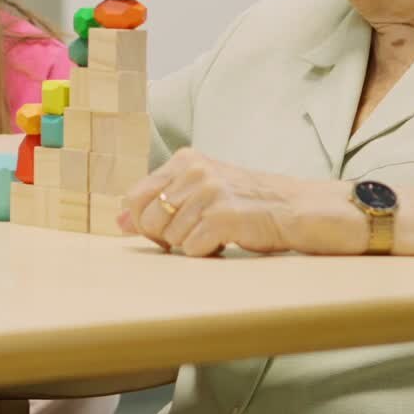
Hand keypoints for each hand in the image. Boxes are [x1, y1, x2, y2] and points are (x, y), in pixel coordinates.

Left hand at [119, 147, 362, 257]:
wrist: (296, 208)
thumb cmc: (248, 202)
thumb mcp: (201, 189)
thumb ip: (161, 198)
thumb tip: (118, 219)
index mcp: (185, 159)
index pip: (134, 194)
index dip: (140, 221)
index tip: (158, 231)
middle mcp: (194, 170)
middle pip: (147, 218)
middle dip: (163, 237)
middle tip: (191, 237)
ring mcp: (208, 191)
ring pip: (169, 236)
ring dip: (189, 245)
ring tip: (214, 236)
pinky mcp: (222, 216)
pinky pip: (191, 249)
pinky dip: (204, 254)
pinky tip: (224, 243)